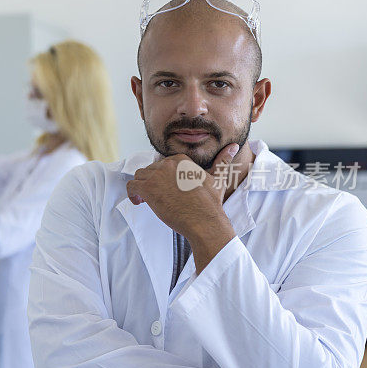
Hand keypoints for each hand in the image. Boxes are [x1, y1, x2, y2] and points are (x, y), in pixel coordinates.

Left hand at [125, 143, 239, 271]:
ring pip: (139, 176)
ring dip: (141, 187)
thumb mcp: (218, 178)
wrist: (204, 220)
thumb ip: (222, 161)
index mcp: (181, 160)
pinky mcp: (148, 188)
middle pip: (149, 170)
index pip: (162, 164)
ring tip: (147, 200)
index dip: (161, 177)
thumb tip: (235, 146)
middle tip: (156, 196)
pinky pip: (132, 186)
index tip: (165, 188)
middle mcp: (167, 164)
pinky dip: (132, 194)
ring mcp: (157, 175)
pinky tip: (139, 202)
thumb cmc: (211, 203)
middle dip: (151, 183)